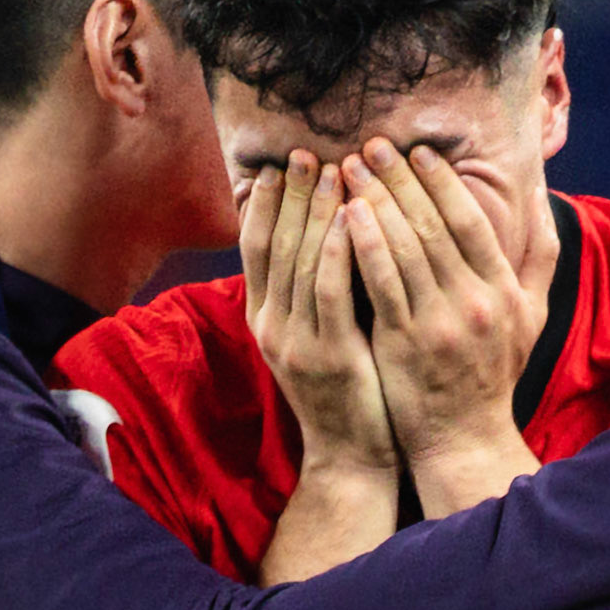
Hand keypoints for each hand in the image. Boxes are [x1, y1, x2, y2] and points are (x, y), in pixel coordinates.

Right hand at [241, 152, 396, 482]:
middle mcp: (272, 326)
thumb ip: (311, 290)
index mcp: (264, 318)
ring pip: (300, 261)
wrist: (351, 458)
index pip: (256, 246)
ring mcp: (297, 342)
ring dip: (316, 211)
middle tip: (304, 151)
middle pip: (275, 245)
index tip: (280, 163)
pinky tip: (353, 217)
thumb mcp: (315, 336)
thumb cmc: (345, 392)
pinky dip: (337, 250)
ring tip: (332, 169)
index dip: (266, 202)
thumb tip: (321, 233)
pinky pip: (329, 293)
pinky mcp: (330, 356)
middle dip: (290, 194)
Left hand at [343, 141, 550, 511]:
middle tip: (371, 144)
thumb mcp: (532, 315)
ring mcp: (439, 323)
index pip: (471, 221)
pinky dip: (365, 245)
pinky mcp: (405, 343)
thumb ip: (540, 254)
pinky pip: (382, 283)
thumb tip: (541, 194)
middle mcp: (476, 301)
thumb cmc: (493, 374)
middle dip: (400, 179)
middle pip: (433, 225)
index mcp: (504, 290)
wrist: (464, 440)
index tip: (417, 150)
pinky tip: (346, 216)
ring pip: (405, 247)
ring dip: (376, 201)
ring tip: (349, 169)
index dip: (443, 182)